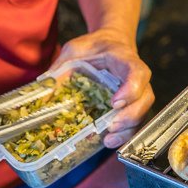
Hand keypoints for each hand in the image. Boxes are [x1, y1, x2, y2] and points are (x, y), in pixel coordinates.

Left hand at [51, 29, 153, 148]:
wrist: (109, 46)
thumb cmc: (94, 48)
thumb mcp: (75, 49)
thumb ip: (62, 65)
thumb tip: (42, 87)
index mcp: (125, 60)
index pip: (138, 73)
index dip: (131, 88)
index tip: (115, 102)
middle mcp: (137, 79)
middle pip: (145, 98)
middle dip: (130, 116)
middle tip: (111, 126)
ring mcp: (137, 94)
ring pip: (142, 113)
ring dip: (127, 130)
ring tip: (109, 140)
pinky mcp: (131, 106)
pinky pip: (134, 122)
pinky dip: (124, 134)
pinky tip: (109, 141)